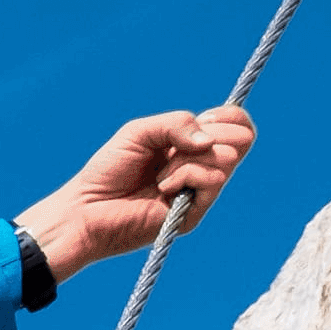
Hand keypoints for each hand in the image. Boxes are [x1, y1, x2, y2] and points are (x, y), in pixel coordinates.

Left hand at [17, 108, 256, 282]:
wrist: (87, 209)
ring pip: (227, 158)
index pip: (238, 125)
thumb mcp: (140, 132)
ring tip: (159, 174)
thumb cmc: (108, 171)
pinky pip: (213, 180)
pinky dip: (185, 175)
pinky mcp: (195, 213)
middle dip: (213, 134)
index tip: (204, 119)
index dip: (229, 116)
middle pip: (243, 139)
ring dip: (188, 159)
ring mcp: (200, 192)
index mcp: (192, 145)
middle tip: (176, 148)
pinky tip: (161, 188)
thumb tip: (208, 141)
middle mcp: (202, 167)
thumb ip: (176, 123)